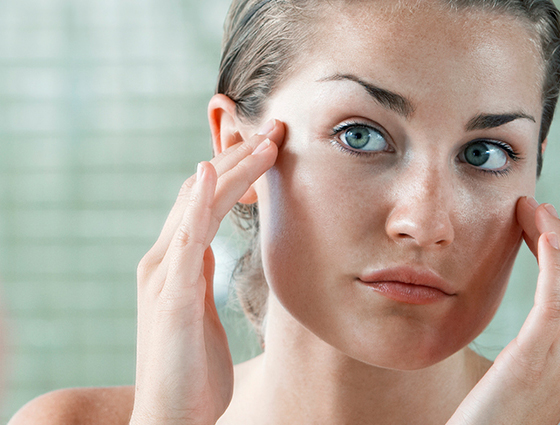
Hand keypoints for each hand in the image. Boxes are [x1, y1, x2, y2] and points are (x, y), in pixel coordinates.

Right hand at [129, 120, 284, 424]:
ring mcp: (164, 275)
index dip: (235, 172)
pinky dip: (199, 202)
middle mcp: (165, 261)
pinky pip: (186, 238)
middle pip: (200, 192)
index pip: (204, 202)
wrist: (172, 417)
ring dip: (231, 169)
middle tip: (276, 130)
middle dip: (237, 158)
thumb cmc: (191, 371)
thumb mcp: (202, 313)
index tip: (270, 148)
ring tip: (266, 141)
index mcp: (177, 265)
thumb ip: (204, 281)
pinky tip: (210, 172)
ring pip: (197, 204)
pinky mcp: (172, 296)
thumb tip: (218, 258)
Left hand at [447, 196, 559, 424]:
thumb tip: (515, 344)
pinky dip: (553, 261)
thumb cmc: (486, 423)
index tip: (537, 228)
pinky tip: (542, 233)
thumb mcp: (512, 386)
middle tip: (535, 208)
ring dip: (554, 239)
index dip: (559, 258)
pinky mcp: (535, 359)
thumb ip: (523, 361)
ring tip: (534, 208)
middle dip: (558, 240)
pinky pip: (554, 299)